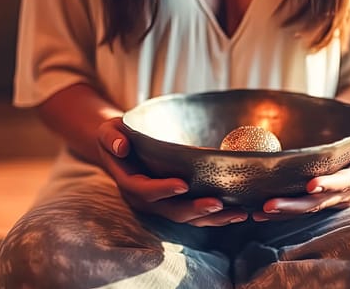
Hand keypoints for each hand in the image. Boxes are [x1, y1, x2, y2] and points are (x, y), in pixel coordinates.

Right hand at [97, 117, 247, 226]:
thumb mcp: (109, 131)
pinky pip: (198, 215)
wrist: (123, 149)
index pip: (146, 190)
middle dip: (195, 209)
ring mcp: (164, 205)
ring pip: (189, 218)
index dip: (163, 189)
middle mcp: (147, 201)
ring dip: (214, 218)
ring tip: (238, 212)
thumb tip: (121, 146)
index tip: (183, 184)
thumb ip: (112, 137)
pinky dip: (218, 216)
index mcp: (130, 183)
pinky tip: (240, 212)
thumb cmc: (119, 136)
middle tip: (218, 203)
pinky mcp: (178, 205)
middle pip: (172, 211)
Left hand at [252, 123, 349, 221]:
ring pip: (305, 209)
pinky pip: (297, 209)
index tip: (311, 184)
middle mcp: (346, 192)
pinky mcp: (316, 201)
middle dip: (295, 205)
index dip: (330, 184)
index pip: (347, 181)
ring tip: (259, 211)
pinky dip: (278, 213)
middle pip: (319, 202)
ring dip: (282, 212)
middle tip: (270, 204)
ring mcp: (330, 199)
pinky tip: (256, 213)